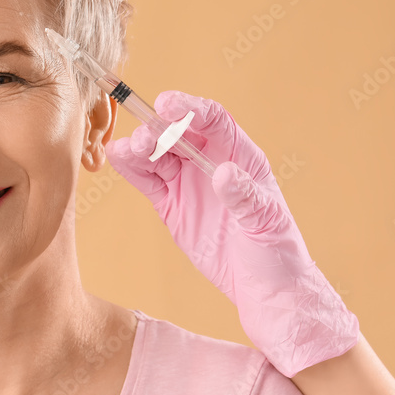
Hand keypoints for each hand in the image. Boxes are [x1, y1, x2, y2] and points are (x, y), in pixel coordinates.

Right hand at [104, 90, 358, 376]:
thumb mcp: (266, 223)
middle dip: (159, 131)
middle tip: (143, 138)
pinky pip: (148, 180)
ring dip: (140, 148)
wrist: (263, 290)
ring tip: (125, 150)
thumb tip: (224, 173)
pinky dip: (132, 169)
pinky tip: (117, 159)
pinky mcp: (171, 205)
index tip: (167, 105)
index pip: (214, 121)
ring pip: (159, 155)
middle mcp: (211, 163)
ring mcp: (189, 183)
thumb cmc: (276, 252)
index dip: (190, 109)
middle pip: (179, 135)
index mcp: (241, 156)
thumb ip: (244, 197)